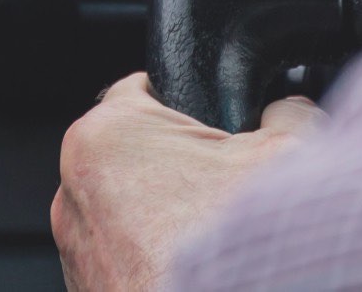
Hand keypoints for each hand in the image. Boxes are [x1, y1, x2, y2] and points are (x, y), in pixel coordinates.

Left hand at [51, 73, 323, 291]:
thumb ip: (286, 112)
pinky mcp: (86, 289)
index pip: (145, 89)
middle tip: (229, 190)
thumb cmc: (235, 251)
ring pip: (130, 210)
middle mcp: (74, 189)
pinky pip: (125, 257)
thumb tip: (287, 107)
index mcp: (108, 135)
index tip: (220, 125)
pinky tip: (200, 272)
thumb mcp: (288, 153)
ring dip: (170, 218)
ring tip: (218, 237)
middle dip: (184, 167)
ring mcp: (75, 249)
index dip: (192, 102)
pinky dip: (156, 260)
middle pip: (139, 154)